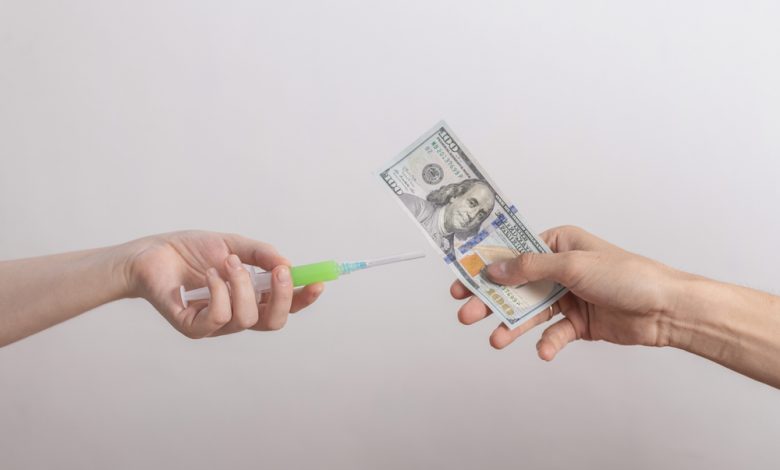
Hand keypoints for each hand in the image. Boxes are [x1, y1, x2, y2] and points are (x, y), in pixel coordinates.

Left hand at [123, 231, 323, 337]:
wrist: (150, 253)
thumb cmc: (188, 251)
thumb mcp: (232, 245)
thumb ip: (261, 254)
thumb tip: (289, 265)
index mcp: (250, 298)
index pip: (284, 307)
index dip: (303, 299)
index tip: (318, 282)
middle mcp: (236, 315)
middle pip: (273, 322)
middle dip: (281, 296)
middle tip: (277, 271)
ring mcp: (215, 325)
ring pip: (246, 318)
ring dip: (241, 285)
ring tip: (225, 262)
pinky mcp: (191, 327)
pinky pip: (216, 319)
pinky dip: (218, 293)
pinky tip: (208, 275)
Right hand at [451, 226, 683, 359]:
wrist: (665, 309)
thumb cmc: (627, 276)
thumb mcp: (573, 266)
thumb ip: (530, 269)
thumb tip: (495, 269)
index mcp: (558, 245)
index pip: (514, 253)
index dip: (486, 266)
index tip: (462, 278)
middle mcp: (560, 270)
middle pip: (516, 286)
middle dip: (491, 300)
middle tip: (467, 313)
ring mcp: (568, 297)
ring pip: (530, 312)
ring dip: (512, 326)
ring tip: (495, 339)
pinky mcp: (577, 323)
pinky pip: (552, 333)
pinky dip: (546, 343)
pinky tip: (544, 350)